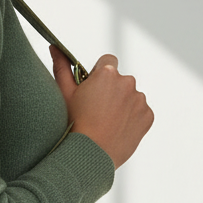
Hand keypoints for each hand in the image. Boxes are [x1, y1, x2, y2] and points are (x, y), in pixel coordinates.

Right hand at [50, 46, 153, 169]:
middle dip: (111, 90)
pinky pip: (141, 112)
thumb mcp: (64, 94)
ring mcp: (140, 100)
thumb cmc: (74, 124)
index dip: (99, 75)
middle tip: (97, 110)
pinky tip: (117, 129)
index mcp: (107, 73)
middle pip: (120, 80)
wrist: (90, 155)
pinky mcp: (148, 116)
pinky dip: (132, 118)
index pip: (108, 61)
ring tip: (106, 122)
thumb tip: (54, 47)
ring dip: (122, 104)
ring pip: (131, 96)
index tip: (92, 89)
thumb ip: (62, 67)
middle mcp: (127, 82)